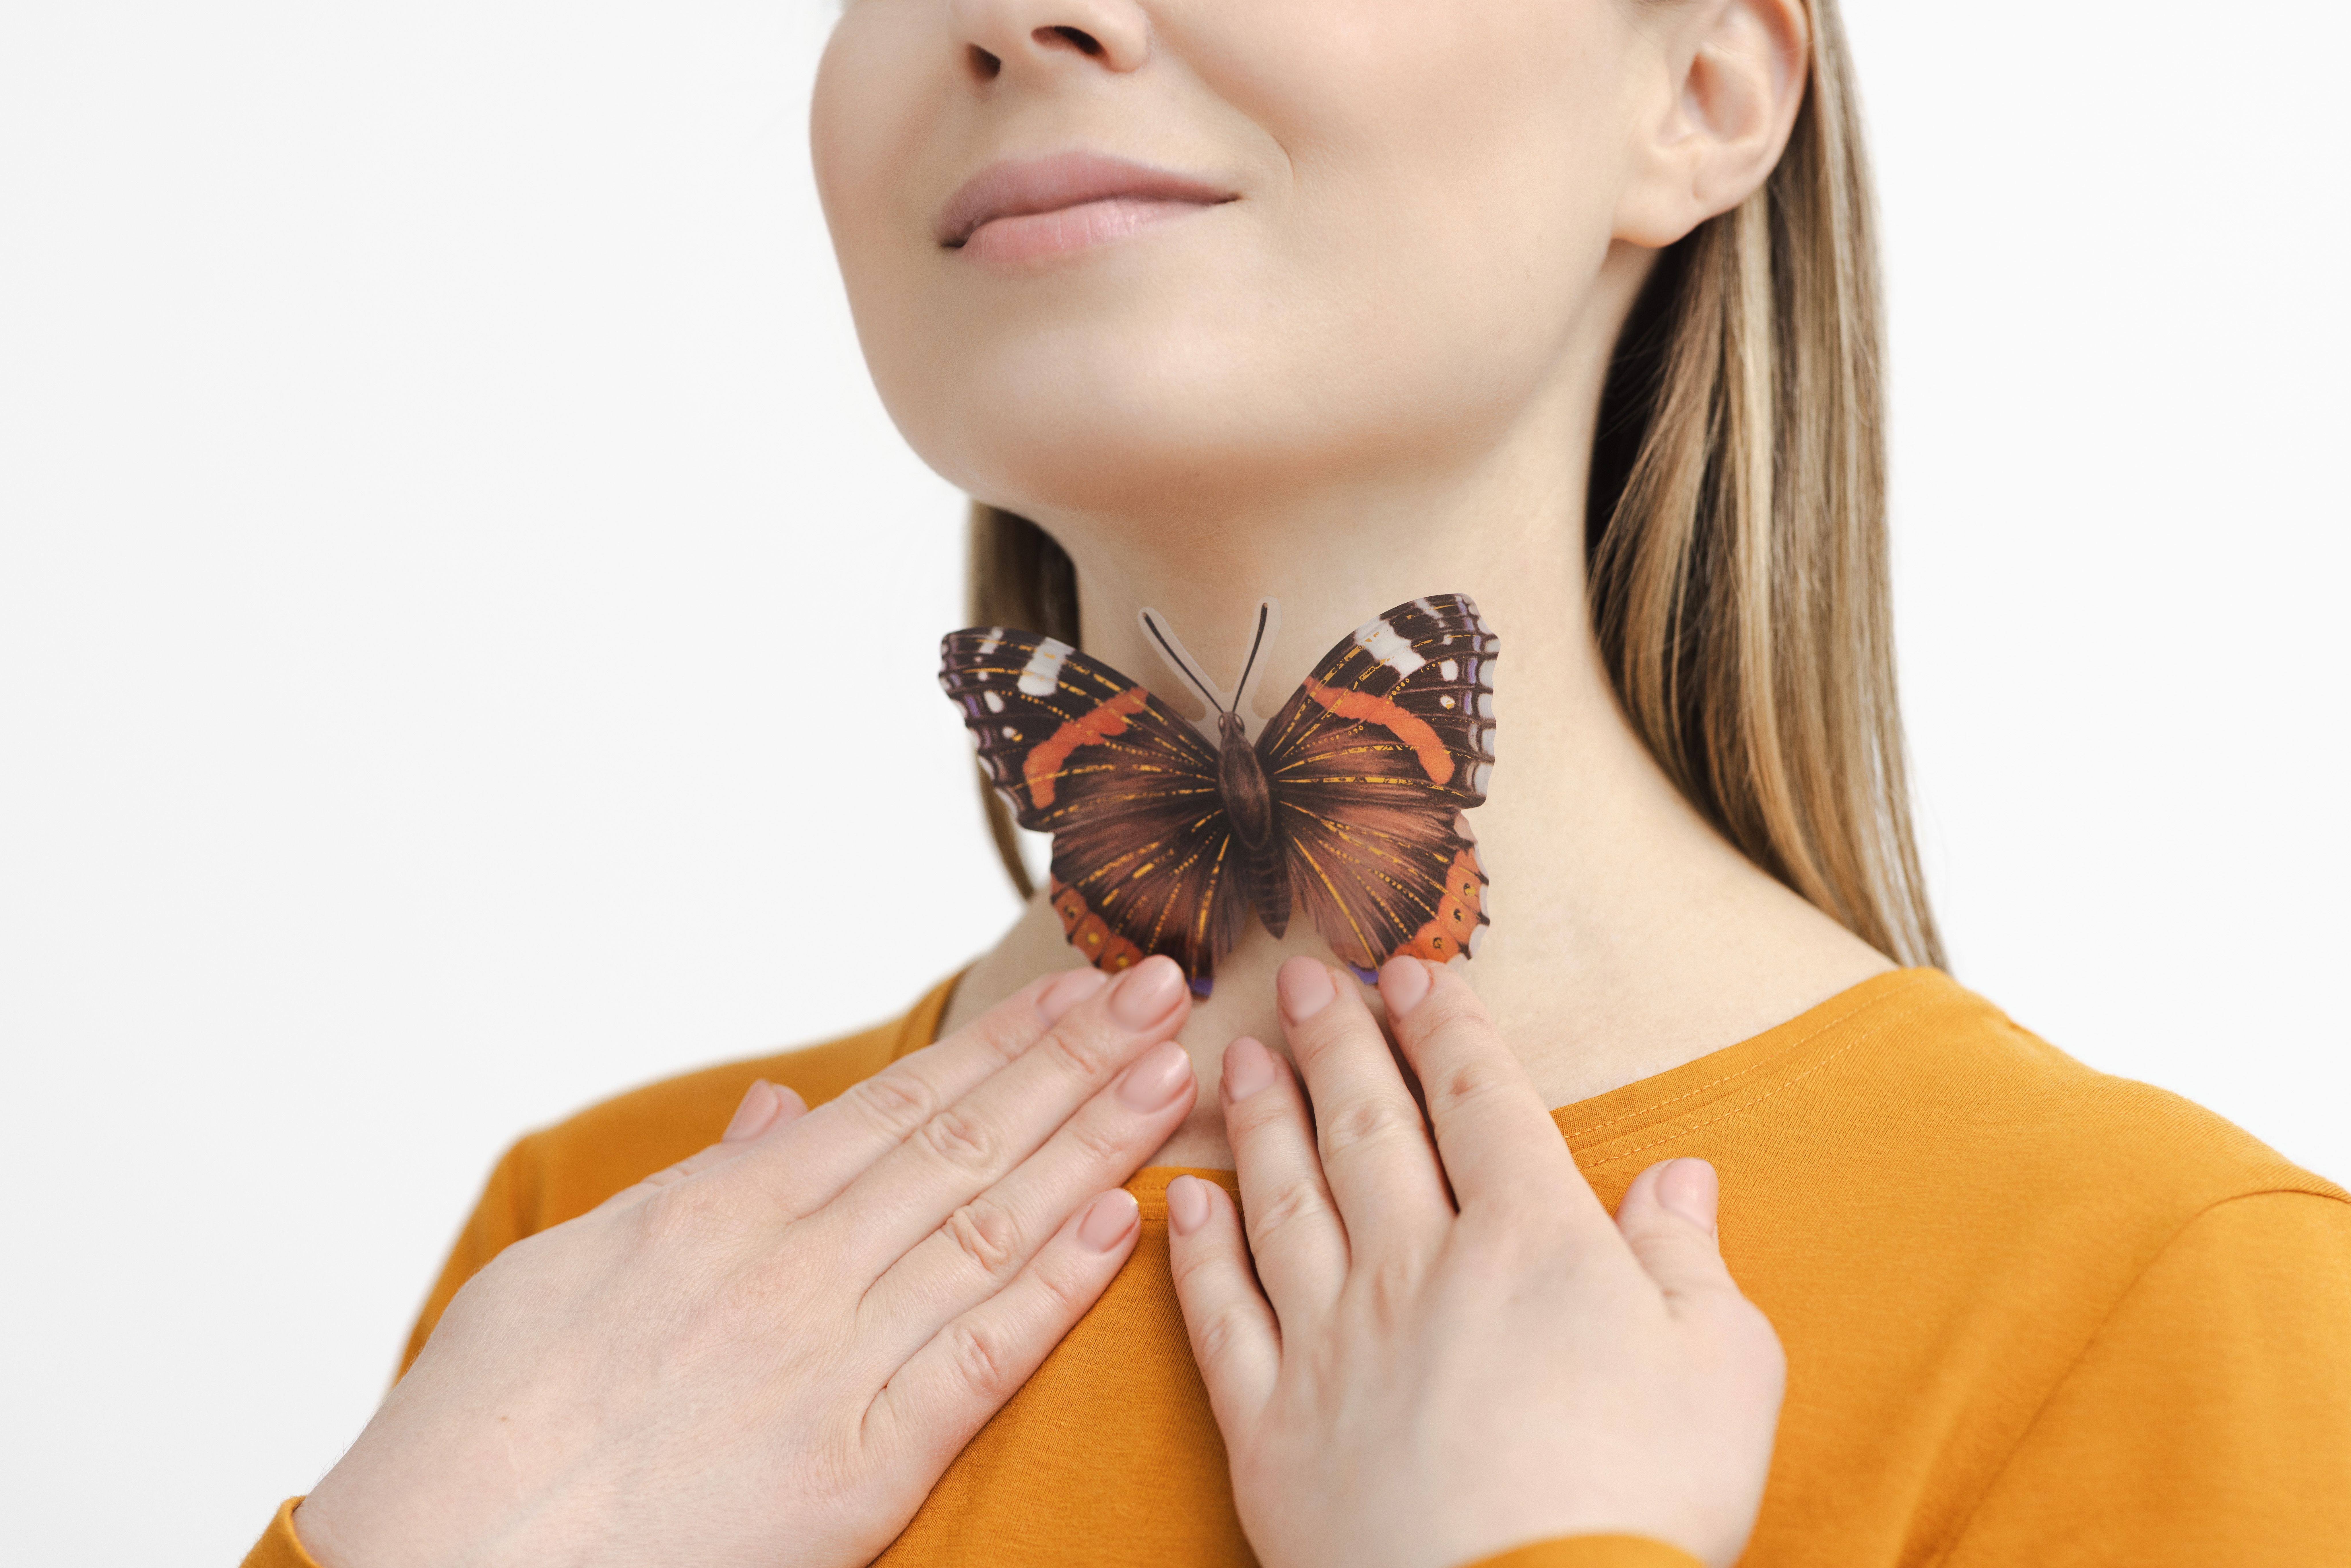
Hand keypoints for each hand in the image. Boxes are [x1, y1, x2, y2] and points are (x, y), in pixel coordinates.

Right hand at [297, 956, 1199, 1567]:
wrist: (439, 1559)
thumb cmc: (490, 1418)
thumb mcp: (575, 1265)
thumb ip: (697, 1181)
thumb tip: (777, 1110)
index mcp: (722, 1213)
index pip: (901, 1102)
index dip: (1004, 1042)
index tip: (1077, 991)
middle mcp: (790, 1271)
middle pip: (967, 1143)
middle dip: (1075, 1064)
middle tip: (1164, 995)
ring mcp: (828, 1367)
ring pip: (992, 1230)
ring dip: (1092, 1148)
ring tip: (1170, 1080)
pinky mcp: (853, 1472)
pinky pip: (976, 1364)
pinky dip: (1053, 1290)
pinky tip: (1119, 1227)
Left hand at [1167, 956, 1784, 1567]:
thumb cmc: (1643, 1506)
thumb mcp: (1724, 1371)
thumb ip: (1688, 1262)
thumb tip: (1679, 1176)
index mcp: (1530, 1244)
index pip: (1480, 1100)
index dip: (1445, 1026)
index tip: (1412, 971)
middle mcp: (1417, 1272)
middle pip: (1365, 1127)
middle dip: (1333, 1040)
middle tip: (1301, 974)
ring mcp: (1332, 1347)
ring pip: (1280, 1198)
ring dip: (1259, 1116)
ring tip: (1238, 1054)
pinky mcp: (1271, 1430)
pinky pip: (1220, 1317)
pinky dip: (1196, 1251)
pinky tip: (1180, 1200)